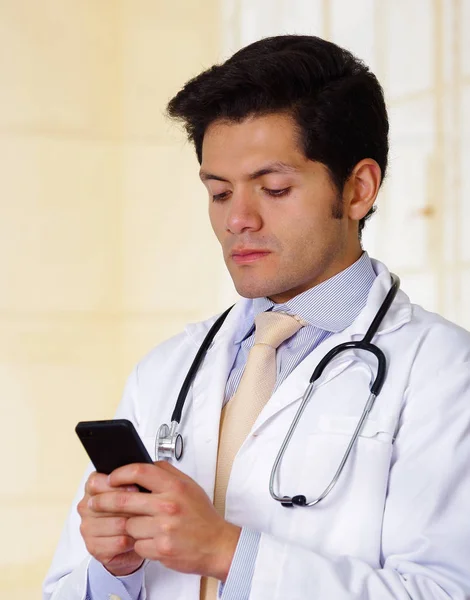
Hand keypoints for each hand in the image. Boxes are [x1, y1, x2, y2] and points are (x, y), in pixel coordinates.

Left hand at [88, 462, 240, 580]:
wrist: (217, 545)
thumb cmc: (201, 515)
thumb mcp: (188, 486)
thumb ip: (167, 473)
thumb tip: (144, 464)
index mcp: (175, 486)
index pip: (139, 471)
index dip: (119, 473)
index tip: (110, 478)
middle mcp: (168, 505)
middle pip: (124, 498)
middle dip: (103, 500)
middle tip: (94, 501)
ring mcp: (163, 528)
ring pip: (128, 524)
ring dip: (128, 526)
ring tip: (140, 525)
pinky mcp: (160, 549)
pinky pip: (136, 543)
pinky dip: (139, 543)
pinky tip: (150, 539)